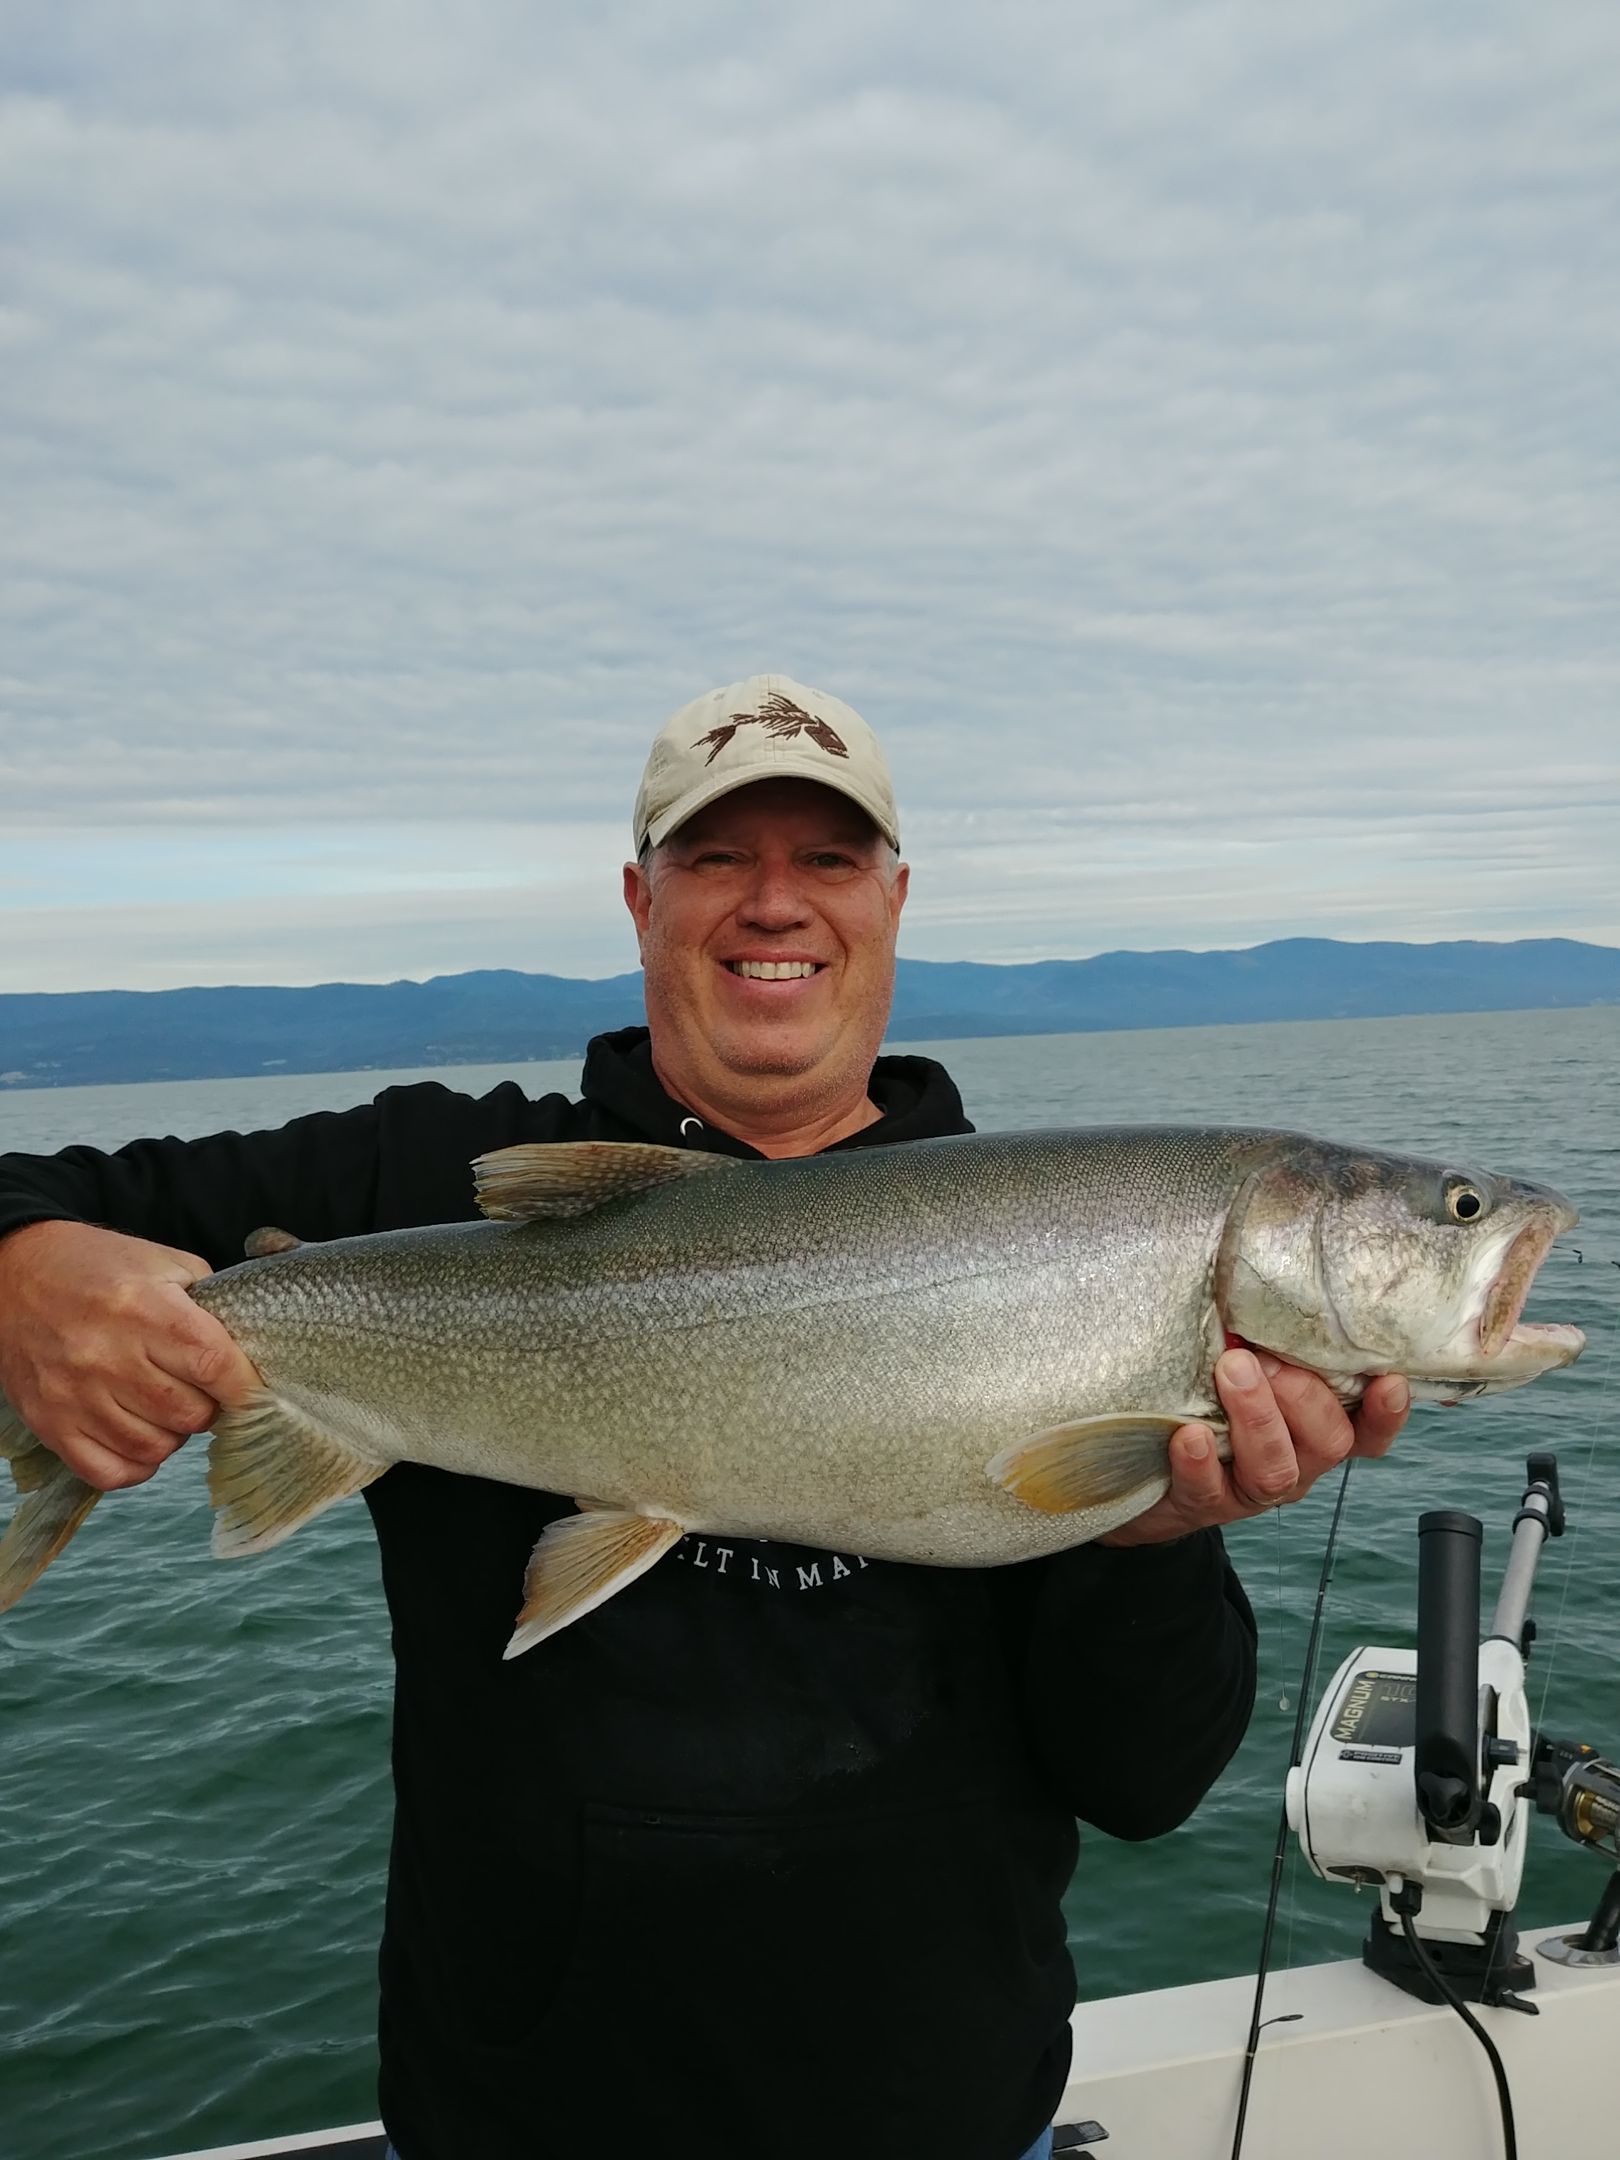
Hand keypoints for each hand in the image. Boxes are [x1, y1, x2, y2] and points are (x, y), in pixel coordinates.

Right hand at [0, 1221, 261, 1490]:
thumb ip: (209, 1303)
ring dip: (173, 1435)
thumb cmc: (96, 1266)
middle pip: (190, 1414)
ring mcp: (74, 1394)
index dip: (244, 1384)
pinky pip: (110, 1472)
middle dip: (208, 1407)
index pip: (213, 1364)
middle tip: (197, 1390)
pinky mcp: (50, 1423)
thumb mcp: (162, 1262)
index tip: (251, 1388)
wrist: (12, 1275)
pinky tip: (139, 1437)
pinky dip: (137, 1464)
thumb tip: (248, 1352)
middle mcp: (106, 1355)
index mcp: (142, 1308)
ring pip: (155, 1447)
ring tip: (165, 1408)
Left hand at [1098, 1348, 1410, 1547]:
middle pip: (1328, 1444)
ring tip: (1231, 1371)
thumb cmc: (1202, 1401)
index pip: (1368, 1430)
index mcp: (1313, 1430)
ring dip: (1258, 1418)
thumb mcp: (1243, 1366)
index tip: (1390, 1380)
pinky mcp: (1199, 1504)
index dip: (1386, 1412)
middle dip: (1303, 1397)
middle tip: (1266, 1357)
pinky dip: (1201, 1463)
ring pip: (1275, 1470)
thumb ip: (1264, 1334)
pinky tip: (1190, 1435)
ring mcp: (1248, 1489)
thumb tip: (1264, 1257)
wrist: (1141, 1471)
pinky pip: (1208, 1491)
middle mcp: (1294, 1463)